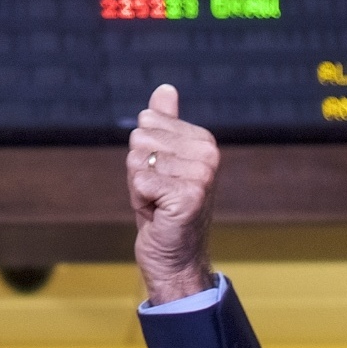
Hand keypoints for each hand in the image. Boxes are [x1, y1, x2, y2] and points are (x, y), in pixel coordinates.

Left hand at [128, 83, 219, 305]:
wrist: (175, 258)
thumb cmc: (164, 209)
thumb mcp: (162, 160)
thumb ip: (165, 123)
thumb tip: (165, 88)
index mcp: (203, 140)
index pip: (147, 122)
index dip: (144, 153)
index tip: (160, 177)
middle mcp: (208, 154)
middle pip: (140, 138)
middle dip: (139, 170)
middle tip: (158, 194)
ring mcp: (201, 175)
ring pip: (138, 161)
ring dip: (139, 188)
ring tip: (158, 205)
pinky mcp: (189, 196)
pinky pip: (140, 182)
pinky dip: (140, 202)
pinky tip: (158, 215)